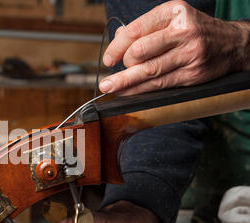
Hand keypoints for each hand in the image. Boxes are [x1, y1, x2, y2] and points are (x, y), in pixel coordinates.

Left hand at [100, 0, 249, 95]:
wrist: (232, 44)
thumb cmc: (194, 30)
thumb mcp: (171, 19)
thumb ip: (145, 28)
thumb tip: (118, 40)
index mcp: (173, 13)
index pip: (135, 30)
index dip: (116, 47)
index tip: (108, 59)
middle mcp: (182, 31)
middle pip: (140, 52)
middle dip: (122, 66)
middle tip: (110, 76)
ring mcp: (189, 54)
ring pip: (149, 71)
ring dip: (125, 82)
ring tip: (110, 88)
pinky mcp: (192, 74)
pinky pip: (160, 84)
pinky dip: (140, 90)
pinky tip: (128, 92)